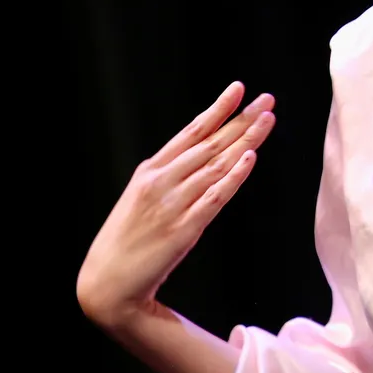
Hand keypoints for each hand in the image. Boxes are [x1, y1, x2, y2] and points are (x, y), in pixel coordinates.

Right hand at [76, 82, 275, 329]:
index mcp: (149, 171)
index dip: (217, 109)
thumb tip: (206, 160)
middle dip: (241, 120)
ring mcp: (171, 205)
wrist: (105, 283)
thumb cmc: (127, 241)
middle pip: (210, 144)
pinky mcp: (182, 230)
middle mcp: (160, 182)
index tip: (238, 89)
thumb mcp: (143, 199)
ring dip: (245, 141)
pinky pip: (214, 198)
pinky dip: (233, 177)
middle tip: (267, 99)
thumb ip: (172, 179)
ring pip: (216, 165)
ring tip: (267, 120)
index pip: (190, 132)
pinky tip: (249, 159)